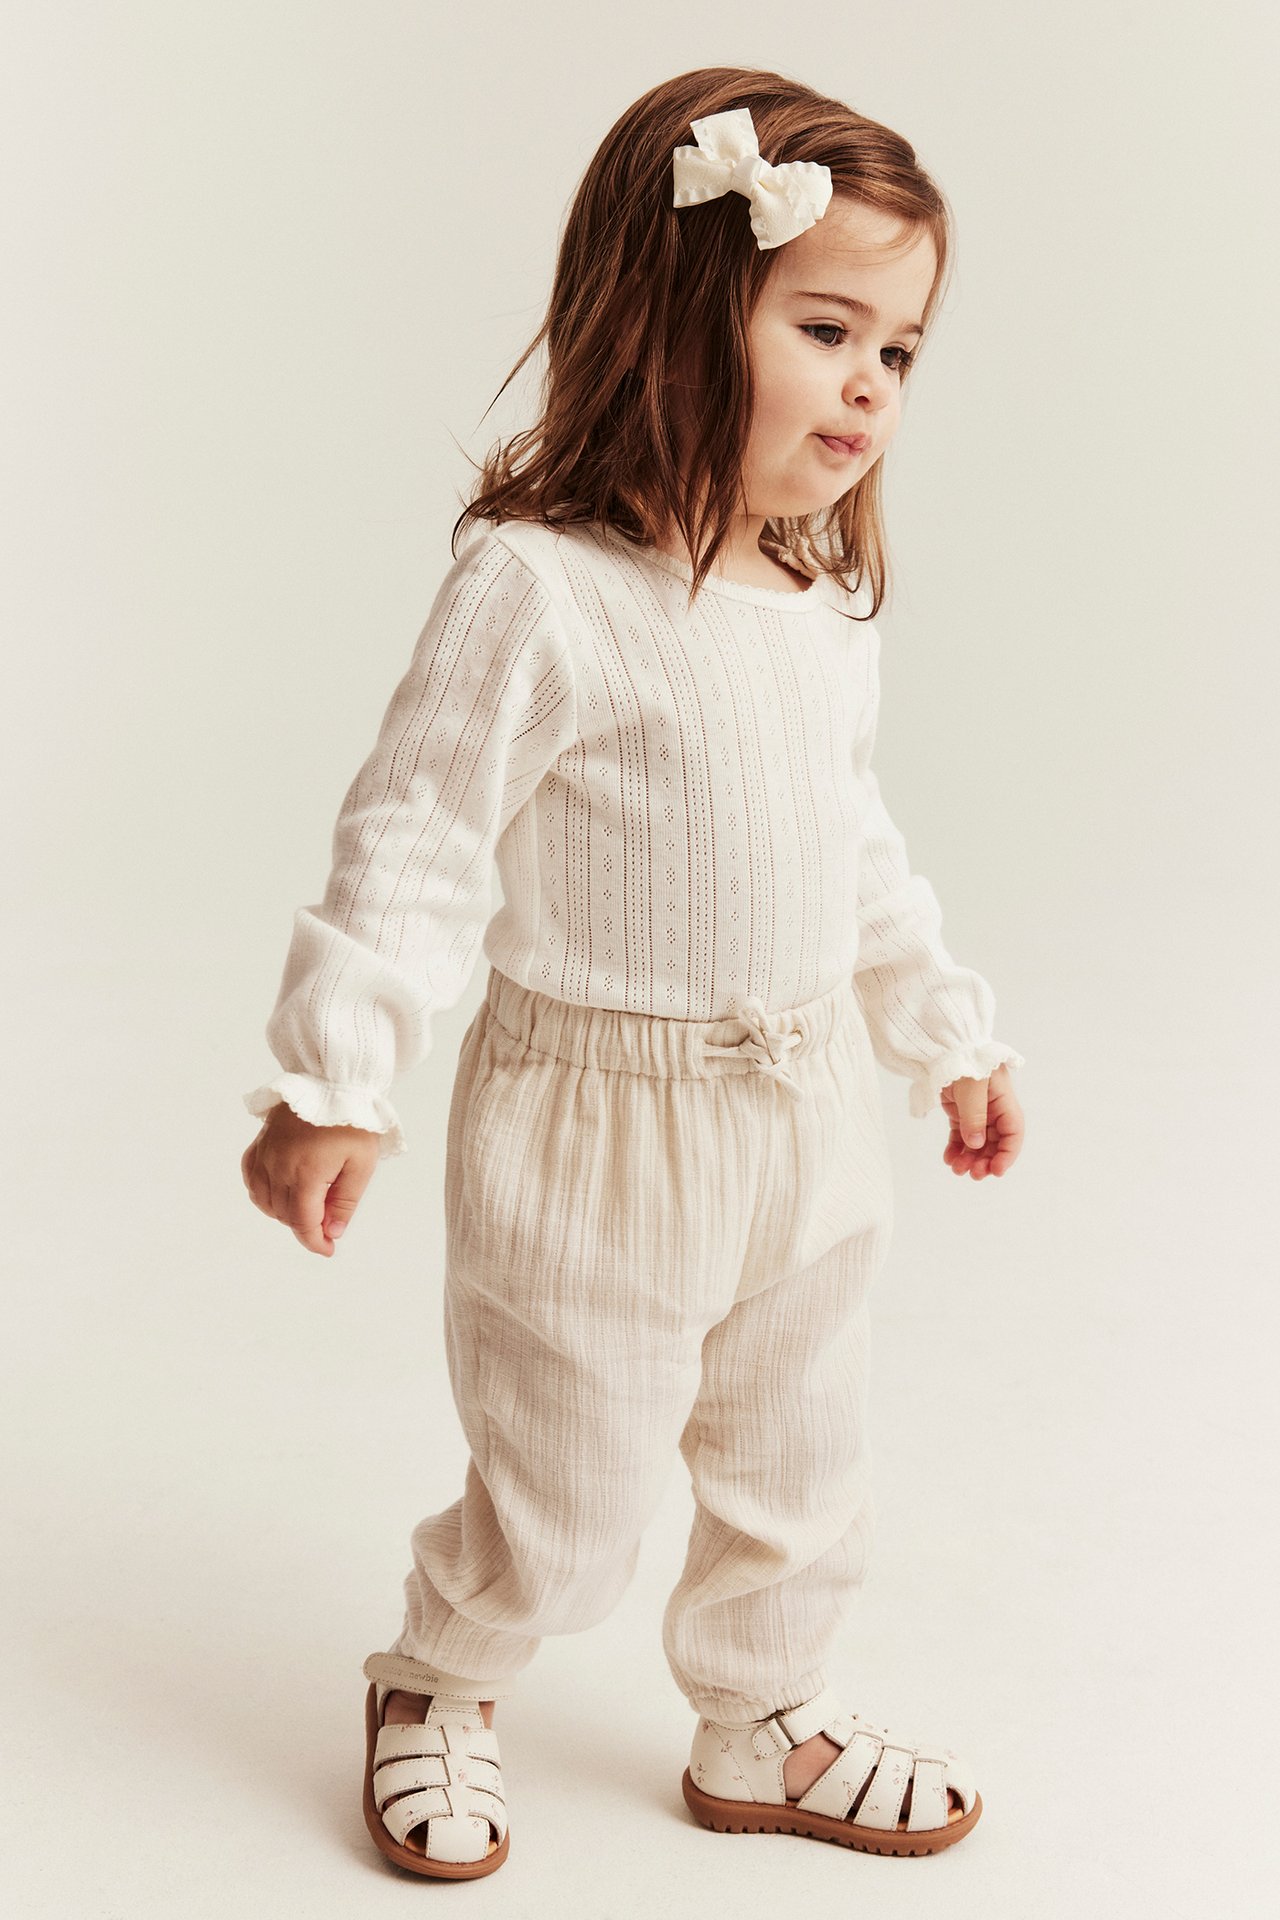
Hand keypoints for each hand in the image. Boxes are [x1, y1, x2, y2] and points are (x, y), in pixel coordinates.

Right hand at [241, 1101, 381, 1254]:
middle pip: (285, 1215)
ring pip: (265, 1201)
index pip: (303, 1222)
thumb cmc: (352, 1121)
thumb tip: (331, 1232)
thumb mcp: (361, 1164)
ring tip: (308, 1206)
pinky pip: (252, 1179)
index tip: (327, 1249)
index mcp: (306, 1174)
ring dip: (284, 1213)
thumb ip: (345, 1202)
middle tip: (327, 1222)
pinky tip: (279, 1193)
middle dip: (305, 1226)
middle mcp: (279, 1167)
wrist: (332, 1082)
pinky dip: (262, 1193)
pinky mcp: (259, 1144)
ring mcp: (265, 1155)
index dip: (314, 1242)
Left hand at [939, 1062, 1022, 1180]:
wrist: (943, 1046)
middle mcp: (993, 1108)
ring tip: (957, 1170)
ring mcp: (976, 1111)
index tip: (996, 1171)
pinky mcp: (959, 1112)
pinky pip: (961, 1136)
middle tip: (973, 1174)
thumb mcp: (971, 1087)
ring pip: (977, 1142)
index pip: (1013, 1132)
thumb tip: (976, 1144)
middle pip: (995, 1142)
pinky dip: (956, 1149)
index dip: (1007, 1154)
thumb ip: (974, 1117)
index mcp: (1004, 1101)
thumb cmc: (963, 1059)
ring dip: (970, 1158)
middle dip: (986, 1161)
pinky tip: (949, 1159)